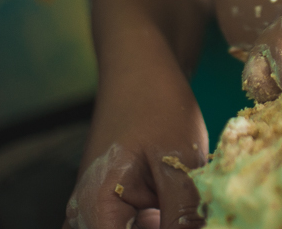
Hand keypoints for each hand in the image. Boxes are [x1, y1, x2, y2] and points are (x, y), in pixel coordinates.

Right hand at [64, 51, 206, 228]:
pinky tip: (183, 201)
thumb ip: (182, 213)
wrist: (141, 68)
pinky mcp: (113, 203)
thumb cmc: (157, 106)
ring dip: (168, 222)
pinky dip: (162, 220)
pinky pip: (134, 225)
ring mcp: (98, 211)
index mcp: (97, 211)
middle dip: (168, 226)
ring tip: (186, 195)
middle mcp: (87, 217)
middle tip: (194, 207)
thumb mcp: (178, 160)